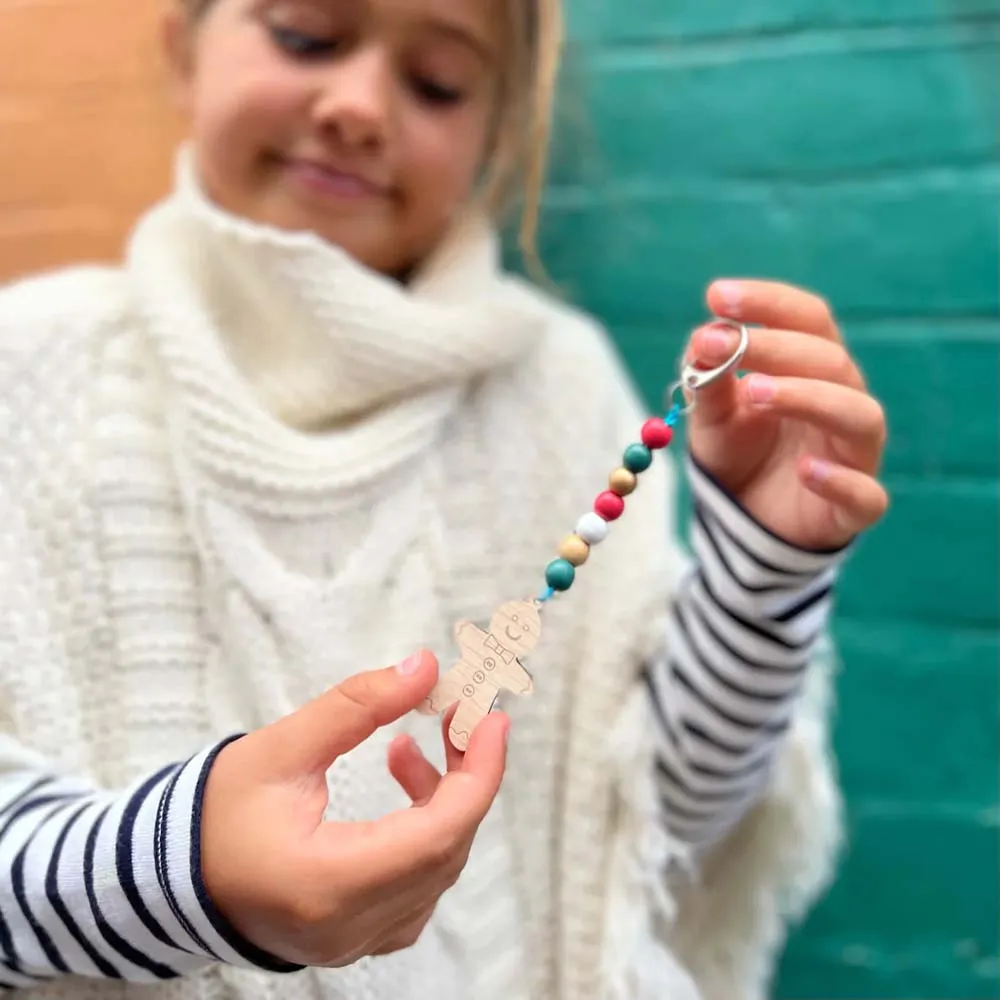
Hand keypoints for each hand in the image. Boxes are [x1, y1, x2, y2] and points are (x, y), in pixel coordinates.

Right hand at [200, 651, 507, 966]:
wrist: (167, 878)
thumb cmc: (215, 815)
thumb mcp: (281, 749)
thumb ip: (355, 705)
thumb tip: (425, 668)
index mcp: (329, 884)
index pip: (438, 834)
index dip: (479, 774)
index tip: (493, 719)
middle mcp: (349, 926)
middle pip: (446, 850)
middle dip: (466, 777)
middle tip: (463, 718)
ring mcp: (355, 941)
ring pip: (436, 869)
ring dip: (442, 802)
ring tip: (407, 747)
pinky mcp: (356, 936)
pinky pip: (418, 887)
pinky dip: (426, 832)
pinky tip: (404, 789)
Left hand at [684, 279, 888, 549]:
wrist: (745, 520)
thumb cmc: (739, 451)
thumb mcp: (712, 413)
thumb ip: (708, 378)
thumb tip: (702, 337)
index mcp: (814, 367)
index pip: (808, 318)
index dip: (767, 302)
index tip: (717, 295)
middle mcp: (844, 400)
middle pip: (830, 360)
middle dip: (777, 346)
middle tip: (727, 345)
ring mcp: (854, 454)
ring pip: (857, 415)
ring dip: (807, 397)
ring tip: (754, 391)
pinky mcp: (856, 506)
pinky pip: (864, 493)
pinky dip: (838, 479)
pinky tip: (804, 468)